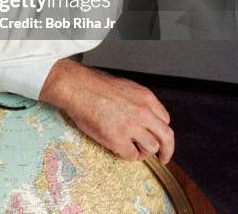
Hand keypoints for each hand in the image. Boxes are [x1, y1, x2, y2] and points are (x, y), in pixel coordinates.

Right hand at [39, 58, 173, 163]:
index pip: (165, 119)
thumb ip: (138, 102)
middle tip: (164, 158)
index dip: (161, 130)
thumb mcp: (125, 87)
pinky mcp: (118, 139)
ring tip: (133, 149)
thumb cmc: (94, 86)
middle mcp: (143, 112)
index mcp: (145, 97)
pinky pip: (132, 155)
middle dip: (167, 150)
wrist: (77, 88)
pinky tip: (119, 148)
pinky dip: (128, 155)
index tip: (158, 136)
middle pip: (166, 136)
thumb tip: (142, 117)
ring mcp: (131, 126)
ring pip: (151, 148)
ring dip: (143, 152)